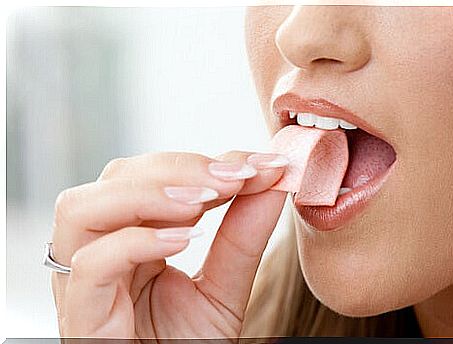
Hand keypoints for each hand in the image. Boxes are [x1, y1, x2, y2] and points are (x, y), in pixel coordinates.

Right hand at [50, 151, 286, 337]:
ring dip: (152, 192)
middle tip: (235, 176)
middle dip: (178, 169)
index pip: (150, 176)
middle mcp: (98, 251)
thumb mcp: (226, 284)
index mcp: (129, 237)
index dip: (201, 162)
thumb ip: (244, 234)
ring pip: (82, 208)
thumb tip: (271, 177)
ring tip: (208, 199)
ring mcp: (82, 284)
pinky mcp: (82, 319)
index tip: (258, 163)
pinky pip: (90, 266)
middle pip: (114, 179)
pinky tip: (185, 239)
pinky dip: (138, 241)